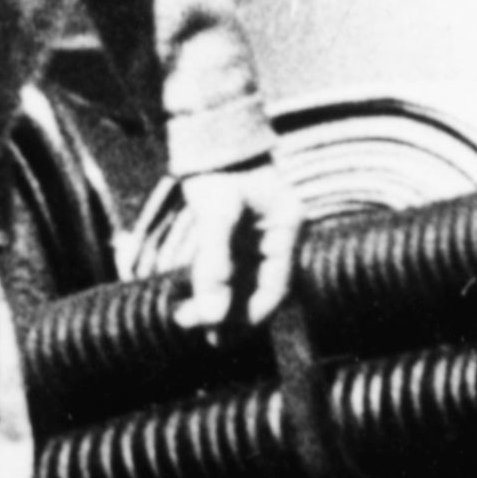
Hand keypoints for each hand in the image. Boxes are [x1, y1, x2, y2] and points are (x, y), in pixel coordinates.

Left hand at [173, 151, 298, 333]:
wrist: (211, 137)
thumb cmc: (217, 169)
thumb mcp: (216, 212)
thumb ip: (214, 262)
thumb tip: (211, 313)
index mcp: (288, 227)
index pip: (277, 286)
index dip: (252, 316)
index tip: (222, 335)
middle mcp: (280, 236)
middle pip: (261, 289)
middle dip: (233, 317)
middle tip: (205, 339)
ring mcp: (261, 237)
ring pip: (245, 284)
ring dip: (220, 306)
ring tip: (188, 323)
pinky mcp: (242, 237)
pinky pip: (232, 272)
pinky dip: (213, 289)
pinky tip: (190, 302)